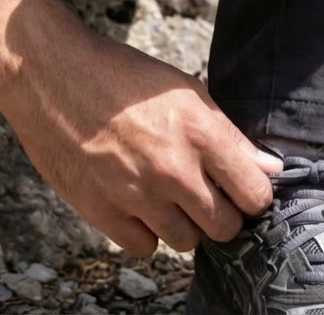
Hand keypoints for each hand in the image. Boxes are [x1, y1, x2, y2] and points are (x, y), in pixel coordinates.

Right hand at [0, 1, 281, 255]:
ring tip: (170, 192)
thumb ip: (229, 135)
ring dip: (185, 222)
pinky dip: (147, 231)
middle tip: (207, 191)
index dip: (253, 193)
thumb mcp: (186, 90)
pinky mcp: (102, 213)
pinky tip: (140, 201)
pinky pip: (145, 246)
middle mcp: (173, 170)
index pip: (255, 194)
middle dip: (223, 212)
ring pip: (186, 242)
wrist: (54, 76)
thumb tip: (269, 170)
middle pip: (225, 227)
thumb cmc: (123, 77)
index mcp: (201, 132)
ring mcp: (136, 196)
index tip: (243, 186)